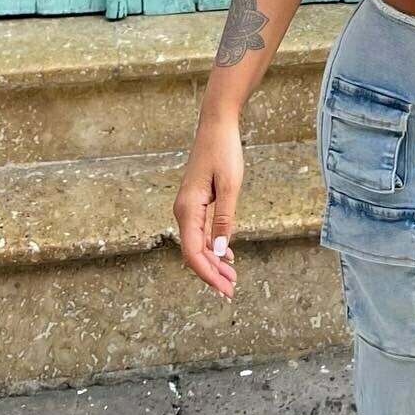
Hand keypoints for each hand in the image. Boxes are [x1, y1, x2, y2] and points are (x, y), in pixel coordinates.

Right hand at [173, 114, 243, 300]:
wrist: (216, 124)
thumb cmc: (223, 151)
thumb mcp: (230, 186)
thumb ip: (224, 220)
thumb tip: (218, 252)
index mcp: (187, 209)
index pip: (193, 253)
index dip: (208, 274)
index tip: (223, 290)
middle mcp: (183, 211)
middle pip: (193, 252)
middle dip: (212, 273)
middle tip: (231, 290)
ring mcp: (187, 207)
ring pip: (196, 244)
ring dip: (213, 262)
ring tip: (231, 277)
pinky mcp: (195, 202)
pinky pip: (200, 232)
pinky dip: (212, 247)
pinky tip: (225, 254)